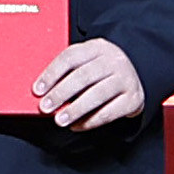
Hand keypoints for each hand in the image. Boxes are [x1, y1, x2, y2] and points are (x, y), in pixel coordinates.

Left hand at [33, 38, 147, 134]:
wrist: (136, 76)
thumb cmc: (101, 72)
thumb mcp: (87, 62)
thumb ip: (68, 72)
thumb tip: (42, 92)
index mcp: (97, 47)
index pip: (70, 57)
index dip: (52, 74)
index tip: (37, 90)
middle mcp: (114, 60)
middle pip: (83, 76)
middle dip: (61, 93)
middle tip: (45, 107)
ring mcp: (126, 79)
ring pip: (97, 95)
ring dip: (75, 109)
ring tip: (60, 120)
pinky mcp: (133, 98)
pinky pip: (109, 112)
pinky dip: (90, 121)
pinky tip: (77, 126)